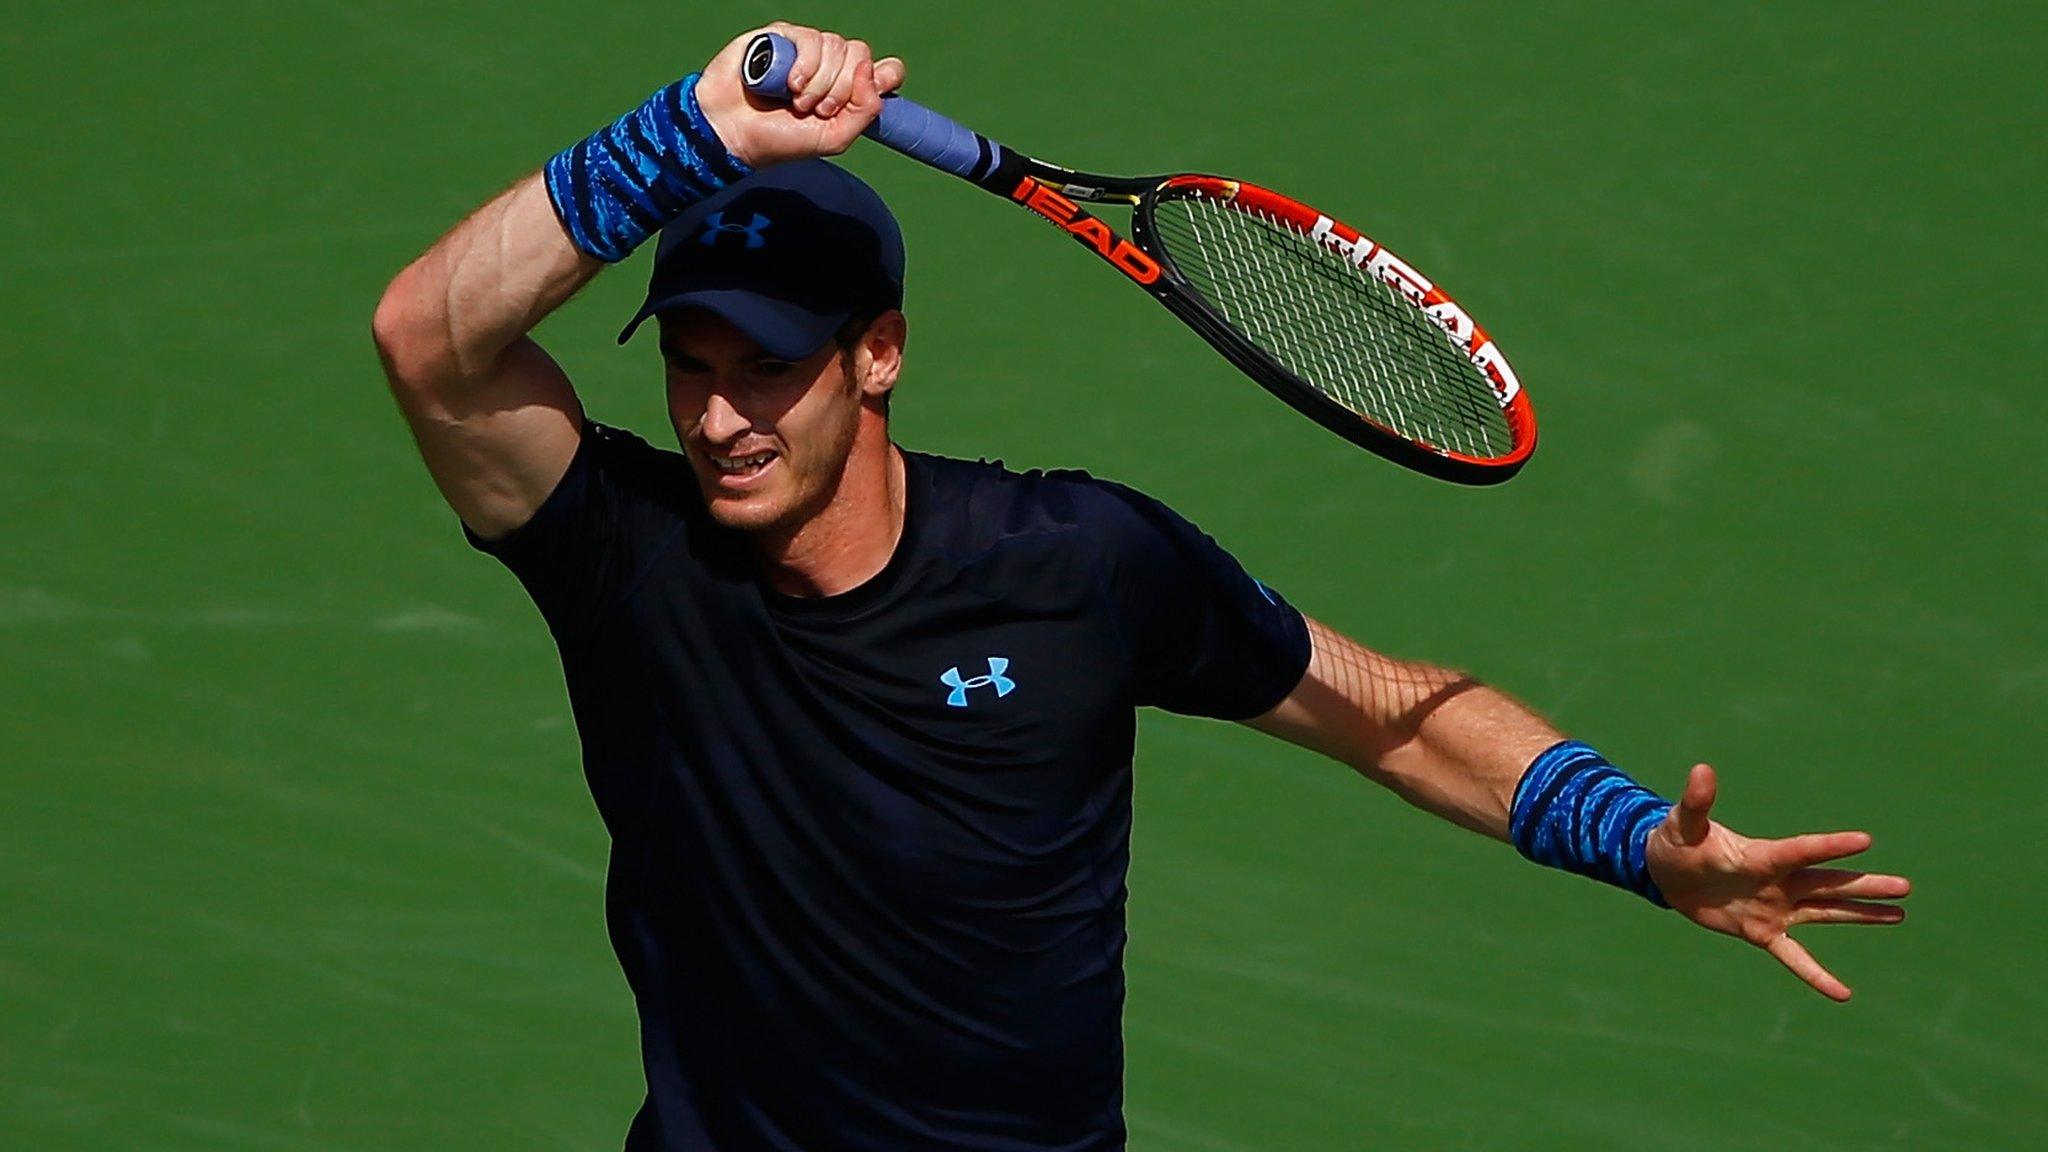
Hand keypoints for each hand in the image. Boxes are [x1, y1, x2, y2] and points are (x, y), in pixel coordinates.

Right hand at [695, 23, 906, 169]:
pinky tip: (789, 85)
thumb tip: (872, 69)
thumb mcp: (834, 138)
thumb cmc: (780, 139)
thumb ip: (865, 110)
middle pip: (861, 55)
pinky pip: (812, 39)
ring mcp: (807, 49)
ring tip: (797, 102)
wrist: (733, 132)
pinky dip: (805, 67)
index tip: (866, 97)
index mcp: (848, 90)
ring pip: (838, 46)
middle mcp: (831, 66)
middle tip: (818, 110)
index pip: (886, 69)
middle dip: (842, 89)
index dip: (884, 77)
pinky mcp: (783, 36)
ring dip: (821, 82)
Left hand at [1645, 763, 1909, 1001]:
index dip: (1829, 846)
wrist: (1667, 875)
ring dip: (1861, 914)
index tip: (1865, 840)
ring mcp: (1775, 908)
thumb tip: (1700, 768)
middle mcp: (1778, 882)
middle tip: (1905, 886)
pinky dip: (1817, 975)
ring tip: (1899, 913)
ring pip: (1826, 912)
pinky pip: (1795, 958)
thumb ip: (1696, 802)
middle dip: (1865, 885)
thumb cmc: (1677, 843)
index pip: (1802, 850)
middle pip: (1829, 883)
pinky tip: (1843, 993)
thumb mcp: (1683, 824)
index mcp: (1762, 856)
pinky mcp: (1762, 933)